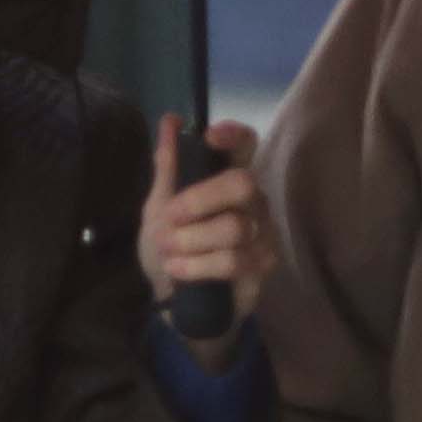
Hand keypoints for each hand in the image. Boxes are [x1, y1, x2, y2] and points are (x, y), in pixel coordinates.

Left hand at [140, 115, 272, 354]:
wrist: (175, 300)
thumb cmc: (170, 248)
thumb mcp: (158, 208)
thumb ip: (167, 168)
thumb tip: (170, 120)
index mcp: (228, 179)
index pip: (247, 146)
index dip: (235, 136)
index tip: (209, 136)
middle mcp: (252, 201)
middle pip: (242, 184)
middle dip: (200, 200)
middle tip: (170, 218)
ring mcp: (262, 233)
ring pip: (233, 228)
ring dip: (191, 241)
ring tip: (169, 252)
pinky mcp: (262, 266)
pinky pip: (234, 261)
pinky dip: (198, 266)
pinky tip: (179, 271)